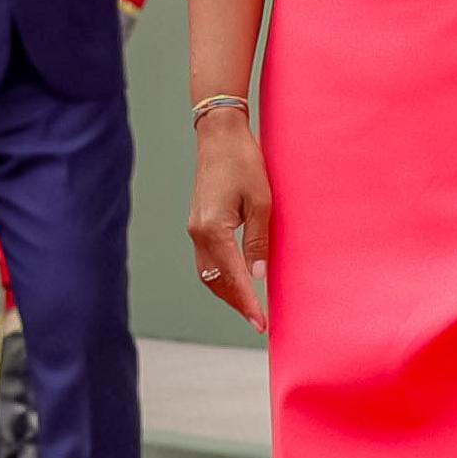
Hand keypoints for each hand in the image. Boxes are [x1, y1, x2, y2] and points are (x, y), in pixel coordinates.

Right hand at [187, 111, 270, 330]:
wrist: (219, 135)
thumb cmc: (243, 162)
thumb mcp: (261, 202)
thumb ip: (258, 241)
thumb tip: (258, 275)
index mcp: (213, 229)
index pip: (232, 277)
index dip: (247, 303)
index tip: (261, 323)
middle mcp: (198, 232)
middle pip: (214, 281)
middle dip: (236, 303)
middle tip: (258, 320)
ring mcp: (195, 228)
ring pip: (208, 272)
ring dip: (227, 291)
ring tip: (249, 306)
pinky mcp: (198, 222)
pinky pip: (207, 258)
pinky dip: (221, 275)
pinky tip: (236, 279)